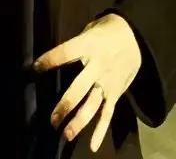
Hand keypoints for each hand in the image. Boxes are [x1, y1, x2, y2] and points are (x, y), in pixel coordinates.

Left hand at [35, 12, 142, 152]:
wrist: (139, 36)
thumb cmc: (108, 31)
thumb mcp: (91, 29)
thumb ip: (76, 45)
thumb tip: (57, 58)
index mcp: (89, 46)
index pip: (66, 53)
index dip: (51, 60)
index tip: (36, 67)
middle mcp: (97, 67)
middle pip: (79, 89)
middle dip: (64, 106)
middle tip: (52, 120)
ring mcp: (107, 82)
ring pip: (92, 105)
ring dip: (79, 122)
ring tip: (65, 134)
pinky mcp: (116, 92)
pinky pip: (108, 113)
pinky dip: (101, 130)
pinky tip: (93, 145)